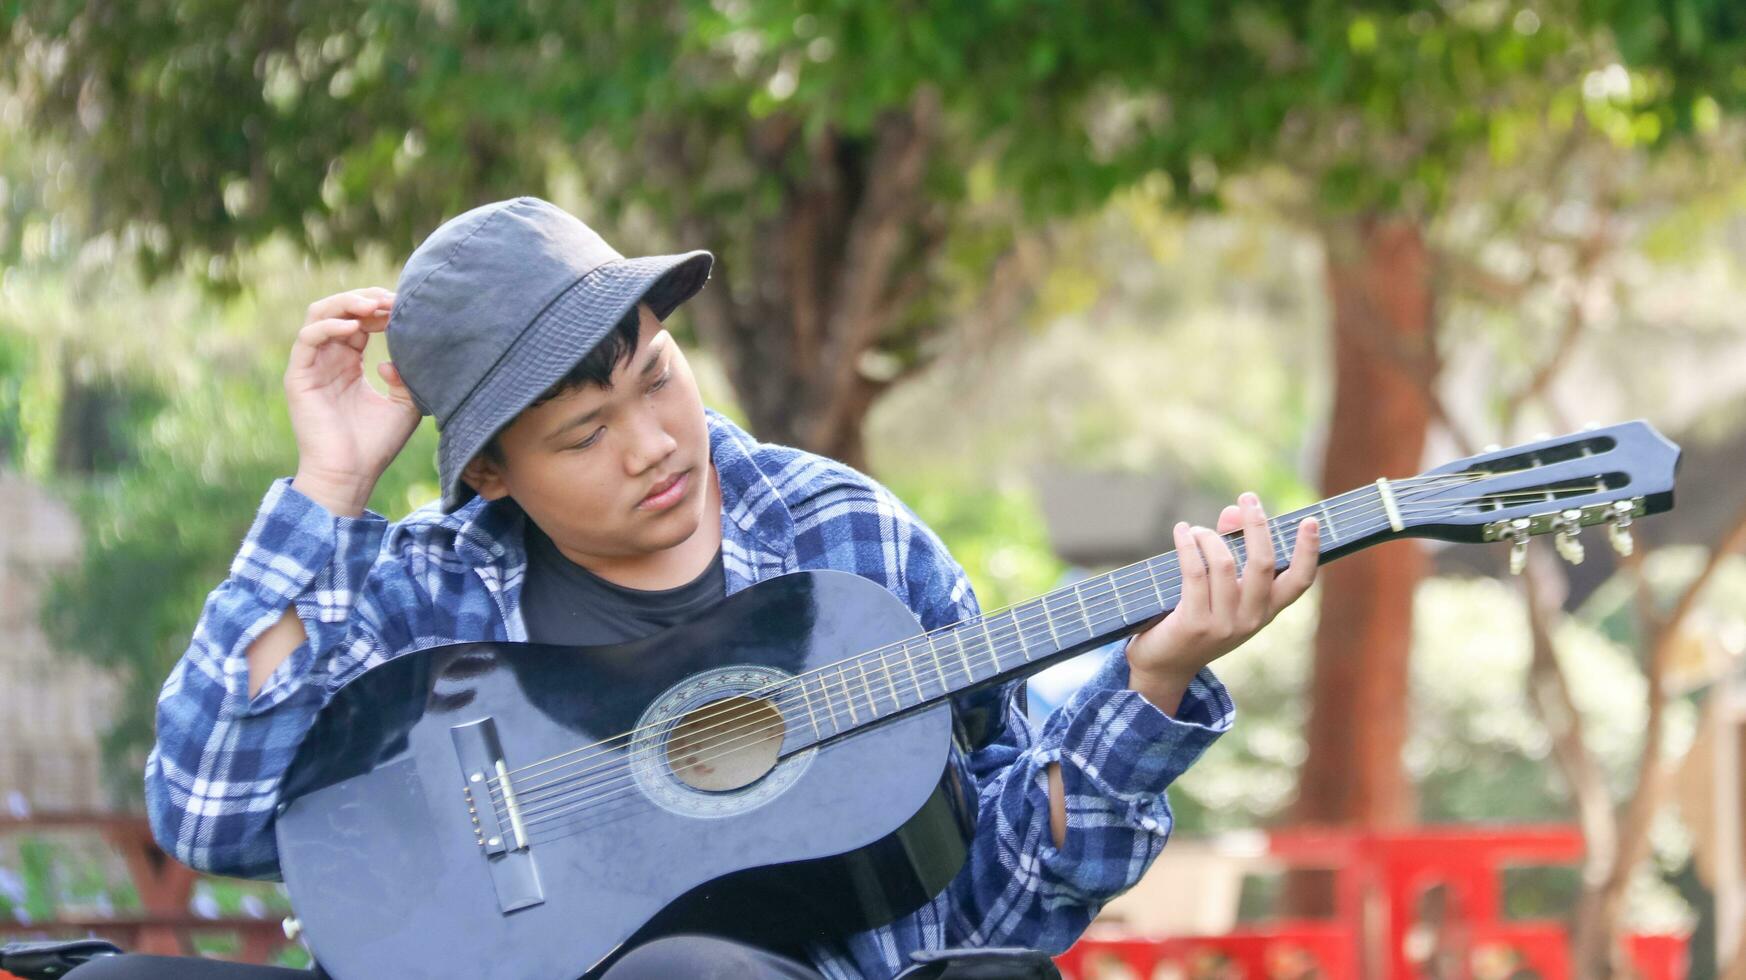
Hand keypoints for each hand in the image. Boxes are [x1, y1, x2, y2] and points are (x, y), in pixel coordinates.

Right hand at [285, 287, 420, 515]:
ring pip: (319, 315)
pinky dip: (329, 327)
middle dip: (366, 299)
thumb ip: (407, 376)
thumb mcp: (405, 404)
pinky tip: (355, 329)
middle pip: (339, 310)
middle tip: (391, 299)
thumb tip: (393, 360)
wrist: (352, 474)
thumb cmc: (377, 444)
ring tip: (373, 306)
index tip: (405, 306)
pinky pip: (308, 338)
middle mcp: (328, 360)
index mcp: (349, 364)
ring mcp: (311, 366)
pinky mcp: (299, 376)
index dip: (381, 309)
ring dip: (346, 304)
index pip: (361, 321)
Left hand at [1125, 492, 1319, 710]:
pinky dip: (1188, 545)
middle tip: (1247, 497)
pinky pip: (1194, 573)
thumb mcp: (1219, 589)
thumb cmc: (1193, 620)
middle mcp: (1251, 620)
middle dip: (1256, 525)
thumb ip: (1229, 548)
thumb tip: (1232, 511)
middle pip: (1264, 563)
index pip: (1299, 583)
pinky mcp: (1195, 624)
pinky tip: (1182, 531)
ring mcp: (1224, 625)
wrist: (1164, 667)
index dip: (1309, 551)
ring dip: (1209, 536)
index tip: (1309, 521)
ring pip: (1225, 564)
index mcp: (1266, 612)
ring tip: (1195, 530)